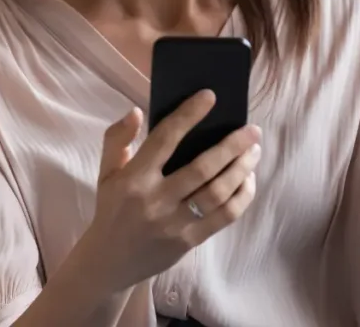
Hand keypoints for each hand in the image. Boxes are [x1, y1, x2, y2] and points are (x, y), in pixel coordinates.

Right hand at [77, 91, 261, 293]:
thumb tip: (137, 111)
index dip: (188, 115)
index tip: (210, 96)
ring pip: (218, 192)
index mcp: (134, 178)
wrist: (110, 262)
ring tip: (254, 152)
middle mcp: (155, 199)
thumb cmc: (112, 208)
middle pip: (202, 167)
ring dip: (241, 169)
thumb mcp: (105, 172)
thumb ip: (117, 138)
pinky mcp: (189, 241)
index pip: (165, 139)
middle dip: (232, 145)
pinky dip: (241, 196)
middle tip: (252, 130)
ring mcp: (174, 223)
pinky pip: (224, 217)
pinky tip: (248, 180)